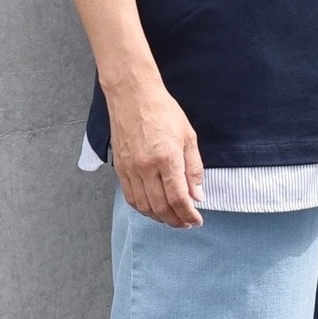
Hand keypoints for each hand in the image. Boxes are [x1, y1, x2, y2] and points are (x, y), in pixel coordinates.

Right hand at [105, 78, 204, 227]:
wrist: (133, 95)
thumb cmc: (163, 111)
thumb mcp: (188, 137)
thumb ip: (194, 169)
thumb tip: (197, 196)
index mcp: (167, 159)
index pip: (179, 199)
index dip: (189, 215)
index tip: (197, 220)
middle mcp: (146, 168)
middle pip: (161, 208)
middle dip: (176, 221)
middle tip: (186, 223)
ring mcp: (131, 169)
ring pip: (144, 206)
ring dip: (159, 218)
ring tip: (171, 218)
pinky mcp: (120, 168)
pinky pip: (130, 197)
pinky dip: (143, 208)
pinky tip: (153, 208)